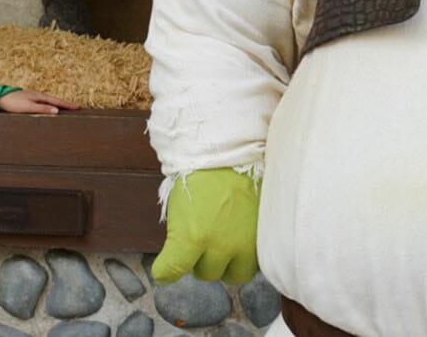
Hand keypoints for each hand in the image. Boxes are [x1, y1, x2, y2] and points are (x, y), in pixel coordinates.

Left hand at [0, 89, 79, 114]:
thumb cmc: (12, 103)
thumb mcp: (28, 107)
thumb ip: (42, 109)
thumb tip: (57, 110)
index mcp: (40, 96)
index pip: (57, 101)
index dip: (68, 105)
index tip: (78, 107)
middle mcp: (38, 95)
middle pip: (55, 100)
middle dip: (66, 104)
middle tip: (76, 107)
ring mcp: (33, 96)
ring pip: (49, 100)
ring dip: (58, 104)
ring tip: (66, 107)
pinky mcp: (28, 99)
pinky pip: (43, 101)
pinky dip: (50, 104)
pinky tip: (49, 107)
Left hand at [152, 167, 259, 284]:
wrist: (231, 152)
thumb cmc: (201, 175)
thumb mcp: (179, 206)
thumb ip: (180, 238)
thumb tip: (180, 256)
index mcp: (192, 236)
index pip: (173, 270)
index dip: (165, 272)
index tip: (164, 270)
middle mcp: (219, 245)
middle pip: (206, 273)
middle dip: (200, 261)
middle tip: (200, 243)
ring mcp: (244, 243)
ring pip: (232, 275)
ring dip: (225, 264)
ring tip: (222, 244)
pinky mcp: (262, 239)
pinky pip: (254, 264)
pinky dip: (245, 257)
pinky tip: (239, 241)